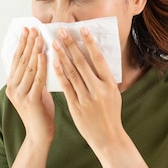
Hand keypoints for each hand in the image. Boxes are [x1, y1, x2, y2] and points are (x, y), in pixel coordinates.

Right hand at [5, 27, 54, 143]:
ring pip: (28, 68)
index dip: (22, 43)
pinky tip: (45, 55)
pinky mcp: (30, 100)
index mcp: (12, 84)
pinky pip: (37, 79)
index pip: (17, 59)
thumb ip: (35, 76)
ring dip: (34, 51)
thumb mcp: (35, 90)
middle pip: (22, 60)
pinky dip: (41, 65)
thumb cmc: (40, 112)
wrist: (39, 135)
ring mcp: (20, 94)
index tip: (28, 29)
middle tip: (33, 28)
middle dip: (28, 43)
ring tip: (39, 37)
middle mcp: (12, 88)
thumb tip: (41, 56)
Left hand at [52, 27, 123, 151]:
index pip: (98, 59)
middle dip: (71, 45)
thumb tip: (94, 59)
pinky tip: (54, 63)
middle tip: (62, 31)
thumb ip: (104, 78)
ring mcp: (86, 98)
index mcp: (110, 84)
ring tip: (55, 43)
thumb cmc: (110, 114)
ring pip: (72, 73)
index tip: (82, 29)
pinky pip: (66, 87)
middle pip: (82, 63)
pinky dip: (59, 74)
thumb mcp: (113, 94)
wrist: (108, 138)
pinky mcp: (76, 107)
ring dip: (62, 56)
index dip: (89, 43)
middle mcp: (98, 89)